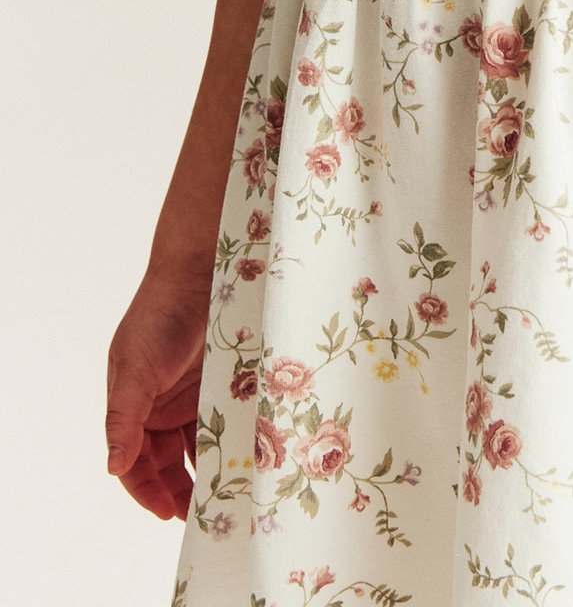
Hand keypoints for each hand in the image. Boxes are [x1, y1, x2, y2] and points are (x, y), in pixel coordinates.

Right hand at [105, 260, 211, 519]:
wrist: (203, 267)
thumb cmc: (160, 314)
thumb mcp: (135, 367)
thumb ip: (124, 417)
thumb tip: (112, 467)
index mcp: (133, 405)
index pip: (135, 463)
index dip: (149, 491)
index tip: (170, 515)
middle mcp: (162, 405)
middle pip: (169, 462)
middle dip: (183, 489)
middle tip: (206, 515)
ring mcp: (195, 394)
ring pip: (202, 445)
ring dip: (212, 469)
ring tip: (232, 494)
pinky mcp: (225, 381)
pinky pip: (229, 420)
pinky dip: (236, 441)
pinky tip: (250, 458)